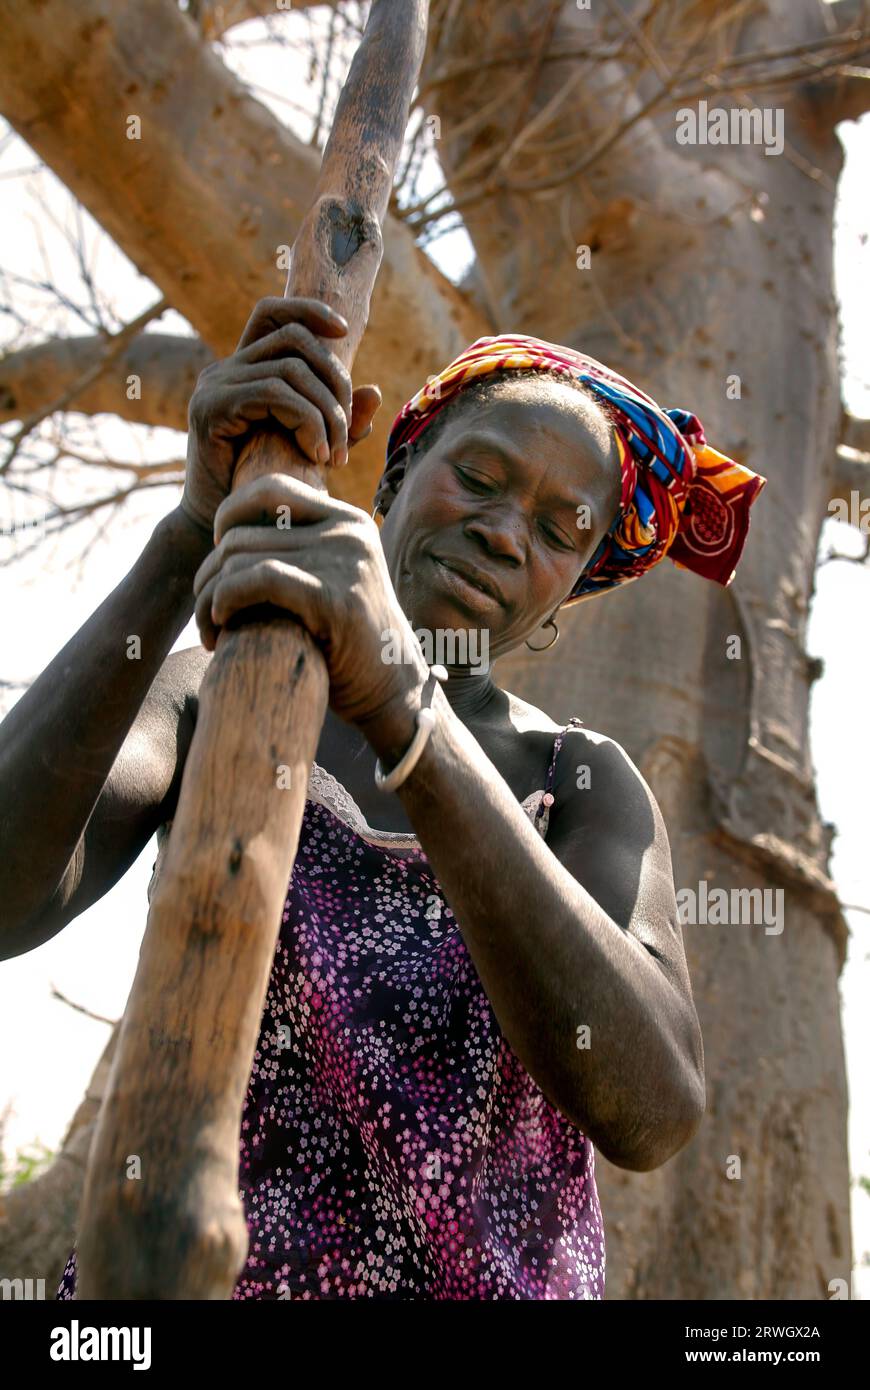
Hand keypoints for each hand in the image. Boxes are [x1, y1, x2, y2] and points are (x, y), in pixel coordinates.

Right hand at [181, 296, 381, 533]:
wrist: (218, 527)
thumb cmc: (264, 487)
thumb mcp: (308, 447)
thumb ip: (338, 421)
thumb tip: (373, 391)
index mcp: (244, 369)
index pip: (271, 314)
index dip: (308, 310)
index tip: (343, 332)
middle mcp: (224, 370)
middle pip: (294, 338)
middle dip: (335, 380)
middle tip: (348, 434)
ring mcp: (214, 386)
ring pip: (290, 369)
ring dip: (326, 412)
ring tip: (334, 456)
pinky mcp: (211, 409)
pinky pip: (274, 394)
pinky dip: (306, 421)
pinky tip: (316, 455)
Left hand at [191, 473, 429, 741]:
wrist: (394, 691)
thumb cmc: (349, 645)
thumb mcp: (331, 581)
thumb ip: (300, 551)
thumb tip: (231, 534)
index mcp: (347, 521)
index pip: (270, 488)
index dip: (229, 514)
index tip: (219, 557)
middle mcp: (348, 532)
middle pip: (243, 532)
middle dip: (209, 572)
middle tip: (207, 612)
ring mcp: (344, 561)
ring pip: (240, 557)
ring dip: (208, 597)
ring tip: (210, 629)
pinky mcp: (335, 597)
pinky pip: (257, 580)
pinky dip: (225, 600)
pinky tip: (220, 626)